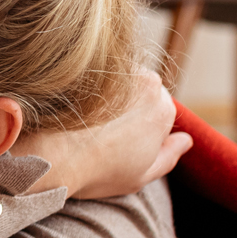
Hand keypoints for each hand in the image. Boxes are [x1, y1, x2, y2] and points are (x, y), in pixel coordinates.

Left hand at [11, 67, 192, 199]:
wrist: (51, 154)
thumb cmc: (96, 171)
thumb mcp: (140, 175)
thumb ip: (168, 155)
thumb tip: (185, 140)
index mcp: (164, 109)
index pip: (160, 112)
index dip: (140, 128)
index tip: (118, 141)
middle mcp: (147, 81)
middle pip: (142, 91)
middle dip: (126, 106)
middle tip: (99, 130)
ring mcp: (119, 68)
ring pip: (119, 79)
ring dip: (106, 93)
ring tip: (83, 118)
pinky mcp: (89, 62)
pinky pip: (94, 69)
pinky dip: (85, 83)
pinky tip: (70, 105)